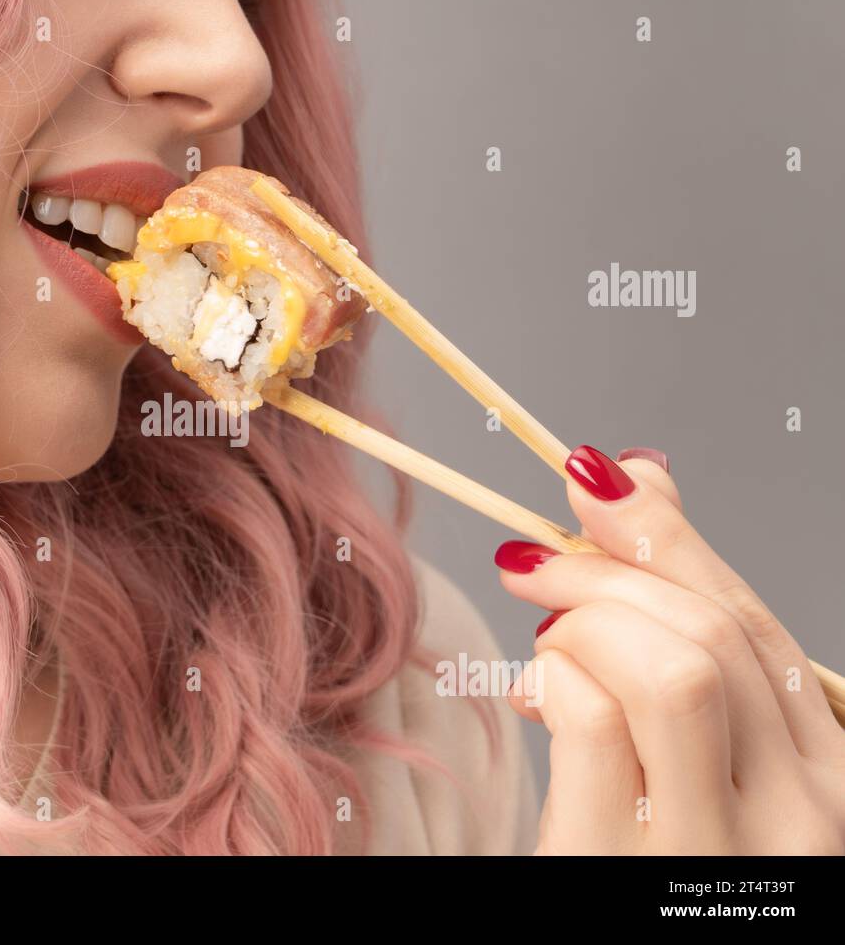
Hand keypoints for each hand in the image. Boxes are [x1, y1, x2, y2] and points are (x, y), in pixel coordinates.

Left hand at [495, 445, 844, 854]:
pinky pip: (599, 718)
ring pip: (675, 664)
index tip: (598, 478)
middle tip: (533, 560)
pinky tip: (534, 696)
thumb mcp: (681, 759)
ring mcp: (731, 853)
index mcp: (824, 779)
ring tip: (541, 648)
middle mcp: (806, 817)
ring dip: (585, 622)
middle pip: (718, 633)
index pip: (756, 626)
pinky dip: (553, 676)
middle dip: (610, 567)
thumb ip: (672, 640)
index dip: (669, 538)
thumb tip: (633, 477)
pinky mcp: (636, 871)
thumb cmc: (652, 864)